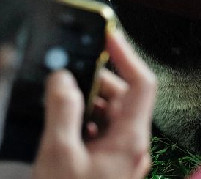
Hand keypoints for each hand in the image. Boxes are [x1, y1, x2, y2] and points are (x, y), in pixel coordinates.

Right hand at [32, 29, 155, 178]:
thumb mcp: (59, 154)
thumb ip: (62, 111)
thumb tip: (63, 78)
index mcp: (130, 139)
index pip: (142, 83)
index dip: (126, 54)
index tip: (107, 36)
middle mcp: (131, 146)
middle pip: (121, 96)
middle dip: (95, 81)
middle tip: (67, 76)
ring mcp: (120, 157)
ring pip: (108, 115)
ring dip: (85, 104)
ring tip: (59, 106)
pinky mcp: (106, 167)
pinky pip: (99, 133)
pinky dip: (82, 123)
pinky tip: (62, 130)